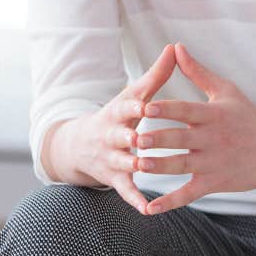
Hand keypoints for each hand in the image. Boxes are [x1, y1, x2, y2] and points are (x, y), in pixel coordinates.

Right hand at [51, 44, 176, 213]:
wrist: (80, 145)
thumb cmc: (119, 115)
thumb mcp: (133, 94)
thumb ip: (156, 75)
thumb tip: (175, 46)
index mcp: (118, 113)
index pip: (126, 108)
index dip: (135, 107)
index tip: (146, 105)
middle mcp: (111, 136)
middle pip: (120, 136)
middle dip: (129, 137)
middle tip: (142, 138)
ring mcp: (111, 158)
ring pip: (122, 162)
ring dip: (133, 165)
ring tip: (146, 167)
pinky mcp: (115, 179)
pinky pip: (125, 190)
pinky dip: (135, 199)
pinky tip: (147, 209)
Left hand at [135, 43, 255, 214]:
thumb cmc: (249, 117)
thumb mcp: (226, 91)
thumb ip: (198, 72)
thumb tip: (176, 47)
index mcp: (214, 115)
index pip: (187, 110)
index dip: (167, 109)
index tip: (146, 107)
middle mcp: (213, 138)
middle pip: (182, 138)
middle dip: (159, 139)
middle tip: (136, 138)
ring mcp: (214, 162)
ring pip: (183, 165)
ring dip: (160, 166)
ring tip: (139, 165)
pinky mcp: (215, 182)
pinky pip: (189, 193)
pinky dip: (170, 202)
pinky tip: (150, 208)